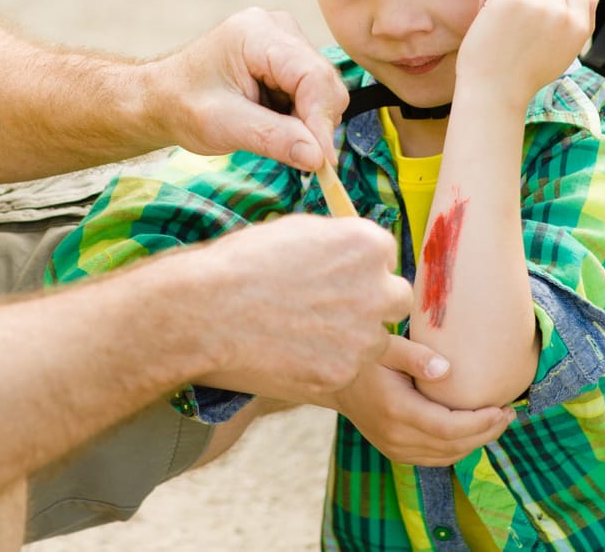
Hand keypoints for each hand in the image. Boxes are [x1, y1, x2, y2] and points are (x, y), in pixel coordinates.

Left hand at [153, 7, 346, 171]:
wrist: (163, 98)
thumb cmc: (183, 105)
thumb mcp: (222, 125)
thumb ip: (272, 138)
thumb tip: (318, 158)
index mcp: (256, 33)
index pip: (311, 75)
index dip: (321, 120)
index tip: (322, 162)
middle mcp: (278, 28)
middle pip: (324, 81)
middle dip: (315, 124)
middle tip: (292, 154)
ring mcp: (286, 41)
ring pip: (323, 90)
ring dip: (307, 122)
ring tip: (269, 133)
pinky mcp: (290, 58)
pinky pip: (314, 93)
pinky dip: (301, 118)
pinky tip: (272, 123)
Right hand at [194, 215, 410, 400]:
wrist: (209, 310)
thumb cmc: (245, 263)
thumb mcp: (298, 230)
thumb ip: (338, 241)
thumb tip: (353, 249)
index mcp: (367, 244)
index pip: (386, 257)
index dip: (362, 269)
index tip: (339, 277)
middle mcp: (377, 289)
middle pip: (395, 299)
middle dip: (371, 303)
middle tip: (332, 308)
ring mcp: (364, 336)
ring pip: (374, 339)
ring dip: (351, 337)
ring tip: (302, 331)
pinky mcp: (345, 373)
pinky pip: (347, 368)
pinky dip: (327, 364)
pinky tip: (292, 352)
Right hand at [327, 337, 513, 465]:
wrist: (333, 383)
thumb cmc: (362, 359)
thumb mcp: (384, 347)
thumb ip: (414, 355)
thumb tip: (447, 369)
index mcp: (397, 411)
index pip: (448, 428)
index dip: (480, 423)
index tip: (502, 407)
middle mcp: (396, 437)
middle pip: (453, 446)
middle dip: (486, 433)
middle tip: (509, 413)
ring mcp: (394, 448)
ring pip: (446, 456)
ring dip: (476, 442)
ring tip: (498, 421)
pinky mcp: (395, 451)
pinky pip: (435, 457)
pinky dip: (458, 447)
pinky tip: (473, 430)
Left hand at [456, 0, 596, 113]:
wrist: (493, 93)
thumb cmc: (523, 75)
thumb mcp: (564, 53)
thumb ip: (582, 23)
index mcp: (579, 27)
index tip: (536, 13)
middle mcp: (562, 14)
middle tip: (514, 16)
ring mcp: (536, 4)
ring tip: (499, 16)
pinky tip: (486, 11)